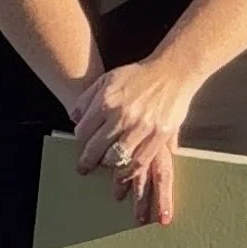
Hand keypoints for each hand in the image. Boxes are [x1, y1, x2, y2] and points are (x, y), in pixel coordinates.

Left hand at [70, 54, 194, 226]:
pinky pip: (140, 162)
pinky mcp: (159, 136)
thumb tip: (74, 119)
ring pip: (116, 159)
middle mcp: (122, 116)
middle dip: (89, 161)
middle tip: (84, 168)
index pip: (83, 132)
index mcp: (106, 101)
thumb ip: (87, 99)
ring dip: (109, 167)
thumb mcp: (107, 79)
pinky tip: (124, 175)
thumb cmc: (138, 76)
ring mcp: (141, 127)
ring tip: (105, 168)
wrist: (172, 72)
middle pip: (97, 149)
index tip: (82, 146)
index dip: (80, 141)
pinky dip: (130, 172)